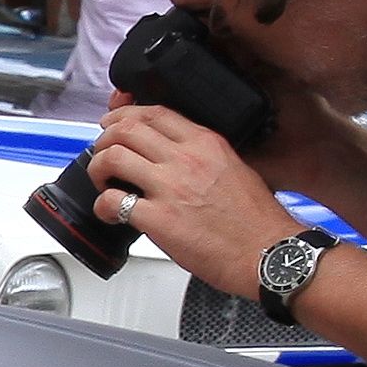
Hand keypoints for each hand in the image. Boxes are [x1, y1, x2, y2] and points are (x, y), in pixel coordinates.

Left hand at [83, 99, 299, 291]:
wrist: (269, 254)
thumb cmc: (256, 221)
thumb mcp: (234, 168)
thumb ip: (202, 156)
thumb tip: (171, 155)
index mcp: (206, 143)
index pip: (155, 112)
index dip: (125, 114)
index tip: (114, 123)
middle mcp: (186, 159)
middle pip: (126, 128)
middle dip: (104, 139)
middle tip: (102, 154)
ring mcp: (170, 187)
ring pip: (112, 157)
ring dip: (98, 168)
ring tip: (104, 182)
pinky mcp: (158, 219)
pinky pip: (111, 201)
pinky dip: (102, 207)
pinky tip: (110, 214)